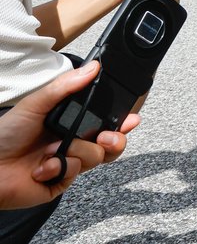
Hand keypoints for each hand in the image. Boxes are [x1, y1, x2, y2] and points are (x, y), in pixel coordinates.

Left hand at [0, 62, 139, 208]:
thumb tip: (93, 67)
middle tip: (106, 137)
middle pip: (111, 143)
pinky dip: (59, 168)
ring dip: (76, 152)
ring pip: (95, 157)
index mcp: (70, 121)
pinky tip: (42, 167)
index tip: (132, 118)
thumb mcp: (36, 104)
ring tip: (55, 151)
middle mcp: (73, 142)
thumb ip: (66, 86)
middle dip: (115, 140)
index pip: (104, 120)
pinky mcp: (62, 182)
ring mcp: (68, 163)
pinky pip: (74, 172)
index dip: (122, 121)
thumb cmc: (4, 136)